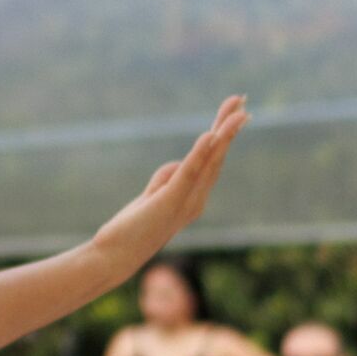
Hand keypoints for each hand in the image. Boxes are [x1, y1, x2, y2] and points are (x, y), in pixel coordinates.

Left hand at [91, 95, 250, 277]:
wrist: (115, 256)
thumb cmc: (132, 229)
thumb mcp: (151, 197)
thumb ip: (165, 179)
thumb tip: (176, 165)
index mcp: (194, 197)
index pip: (212, 159)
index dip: (223, 134)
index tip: (234, 110)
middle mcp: (197, 199)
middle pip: (217, 155)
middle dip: (228, 126)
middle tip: (241, 100)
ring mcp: (185, 201)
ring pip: (209, 161)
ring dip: (223, 134)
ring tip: (237, 111)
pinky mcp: (170, 201)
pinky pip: (187, 173)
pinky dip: (199, 154)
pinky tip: (209, 135)